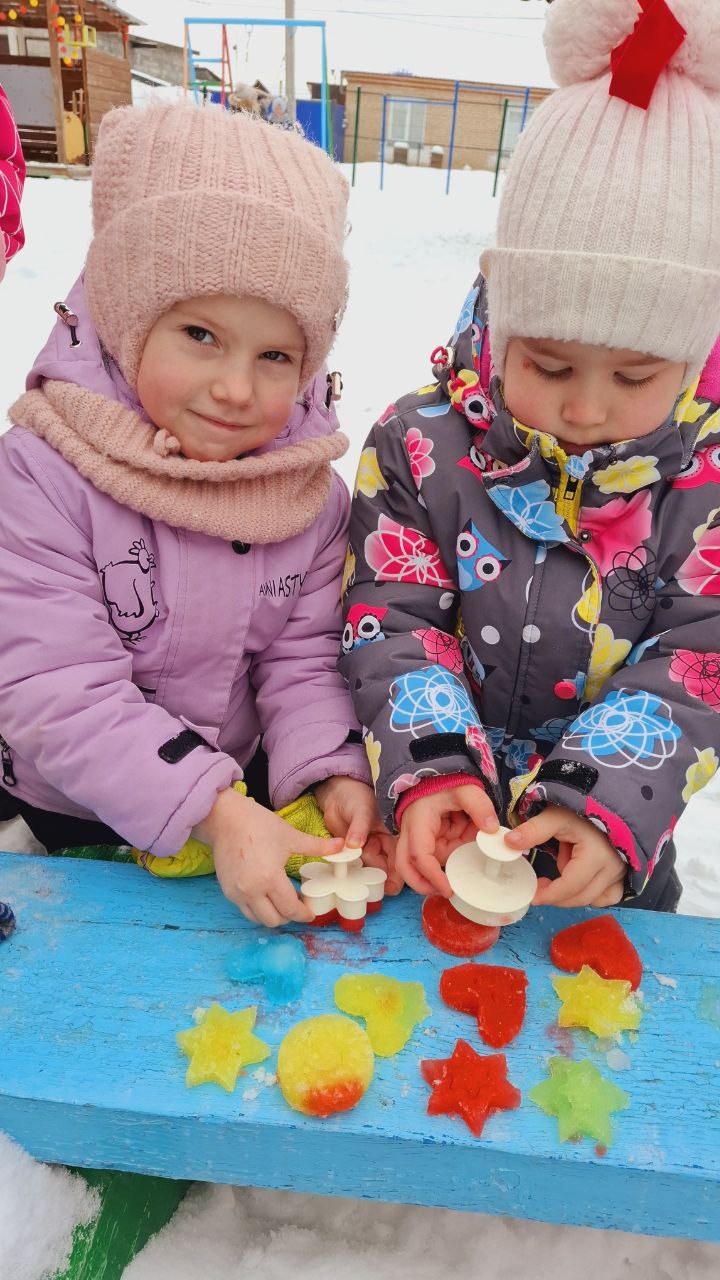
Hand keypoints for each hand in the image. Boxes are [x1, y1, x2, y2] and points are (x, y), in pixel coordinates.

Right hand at [195, 788, 343, 926]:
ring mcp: (237, 893)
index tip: (310, 913)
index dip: (303, 914)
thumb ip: (318, 846)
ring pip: (258, 919)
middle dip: (288, 916)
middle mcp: (252, 891)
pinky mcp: (227, 890)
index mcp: (270, 878)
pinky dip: (258, 909)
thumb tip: (343, 845)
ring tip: (281, 901)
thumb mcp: (290, 835)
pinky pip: (245, 910)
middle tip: (297, 905)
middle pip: (274, 920)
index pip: (290, 909)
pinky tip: (266, 895)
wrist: (224, 819)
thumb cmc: (258, 824)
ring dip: (272, 915)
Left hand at [314, 776, 403, 894]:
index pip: (400, 859)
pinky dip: (351, 870)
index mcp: (393, 835)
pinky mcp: (354, 855)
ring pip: (370, 871)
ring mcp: (369, 851)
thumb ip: (359, 827)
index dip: (398, 874)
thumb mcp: (361, 810)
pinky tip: (345, 864)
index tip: (389, 886)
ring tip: (352, 858)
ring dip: (362, 872)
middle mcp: (384, 846)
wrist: (336, 795)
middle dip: (376, 874)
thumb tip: (354, 845)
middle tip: (363, 863)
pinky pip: (355, 868)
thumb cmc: (356, 797)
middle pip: (385, 870)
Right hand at [397, 783, 498, 896]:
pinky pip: (439, 854)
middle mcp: (412, 834)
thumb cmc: (444, 782)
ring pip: (424, 864)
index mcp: (418, 823)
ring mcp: (419, 839)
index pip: (418, 856)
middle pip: (406, 868)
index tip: (448, 889)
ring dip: (446, 862)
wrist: (435, 776)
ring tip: (464, 844)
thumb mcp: (465, 789)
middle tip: (447, 893)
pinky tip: (464, 833)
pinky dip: (454, 851)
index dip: (431, 875)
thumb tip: (492, 831)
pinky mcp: (427, 841)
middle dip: (422, 885)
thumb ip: (480, 806)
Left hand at [506, 805, 625, 907]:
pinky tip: (578, 882)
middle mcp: (612, 868)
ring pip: (594, 899)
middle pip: (581, 897)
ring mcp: (619, 872)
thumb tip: (509, 843)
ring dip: (573, 895)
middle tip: (539, 886)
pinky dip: (590, 894)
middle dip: (557, 897)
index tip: (532, 895)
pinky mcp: (621, 874)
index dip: (550, 895)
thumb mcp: (556, 816)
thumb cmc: (581, 808)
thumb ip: (534, 830)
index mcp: (596, 855)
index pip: (571, 885)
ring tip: (559, 875)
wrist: (605, 802)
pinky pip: (607, 896)